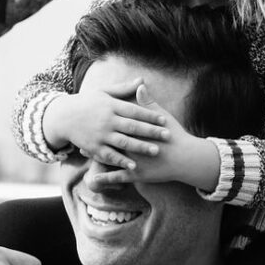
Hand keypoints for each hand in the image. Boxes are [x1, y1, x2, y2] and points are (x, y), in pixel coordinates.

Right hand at [43, 79, 167, 168]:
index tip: (164, 120)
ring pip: (124, 142)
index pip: (134, 111)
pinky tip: (134, 166)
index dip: (150, 116)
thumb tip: (142, 81)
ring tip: (156, 151)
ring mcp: (100, 134)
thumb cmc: (86, 102)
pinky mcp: (93, 147)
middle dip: (151, 132)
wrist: (63, 116)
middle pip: (133, 126)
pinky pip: (109, 155)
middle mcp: (106, 120)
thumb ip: (124, 89)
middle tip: (167, 136)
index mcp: (111, 105)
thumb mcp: (103, 92)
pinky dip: (121, 161)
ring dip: (140, 147)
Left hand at [83, 85, 220, 191]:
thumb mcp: (161, 115)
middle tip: (80, 129)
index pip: (115, 120)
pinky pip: (116, 177)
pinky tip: (93, 180)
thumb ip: (147, 102)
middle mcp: (131, 144)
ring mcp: (132, 160)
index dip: (100, 116)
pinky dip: (104, 179)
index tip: (88, 112)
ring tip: (82, 151)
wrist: (185, 157)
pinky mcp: (135, 174)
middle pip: (107, 137)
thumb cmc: (174, 135)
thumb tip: (139, 84)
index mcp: (136, 129)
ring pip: (109, 156)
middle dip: (93, 133)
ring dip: (95, 153)